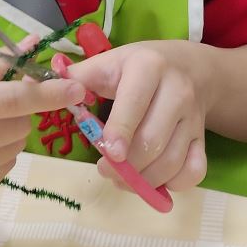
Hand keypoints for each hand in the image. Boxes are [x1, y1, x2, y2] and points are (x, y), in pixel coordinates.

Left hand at [67, 41, 212, 192]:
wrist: (190, 68)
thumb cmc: (139, 67)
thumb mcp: (109, 62)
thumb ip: (78, 77)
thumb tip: (42, 88)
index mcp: (148, 68)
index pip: (134, 104)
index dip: (120, 132)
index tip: (108, 154)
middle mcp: (177, 92)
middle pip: (152, 140)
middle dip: (125, 165)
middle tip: (105, 170)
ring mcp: (194, 118)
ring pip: (172, 161)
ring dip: (143, 180)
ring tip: (122, 180)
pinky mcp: (203, 138)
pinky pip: (195, 171)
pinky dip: (173, 184)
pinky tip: (153, 179)